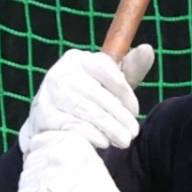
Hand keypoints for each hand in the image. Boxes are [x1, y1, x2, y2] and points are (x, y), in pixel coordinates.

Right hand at [18, 45, 154, 153]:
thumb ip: (130, 69)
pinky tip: (104, 142)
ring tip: (124, 141)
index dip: (125, 93)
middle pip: (97, 93)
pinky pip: (72, 125)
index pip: (106, 70)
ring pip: (86, 110)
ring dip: (109, 128)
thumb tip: (148, 49)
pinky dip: (92, 135)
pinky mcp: (43, 114)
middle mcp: (61, 72)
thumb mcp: (109, 85)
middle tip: (133, 132)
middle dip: (120, 115)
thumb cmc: (87, 100)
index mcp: (78, 59)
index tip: (135, 112)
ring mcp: (49, 93)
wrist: (52, 122)